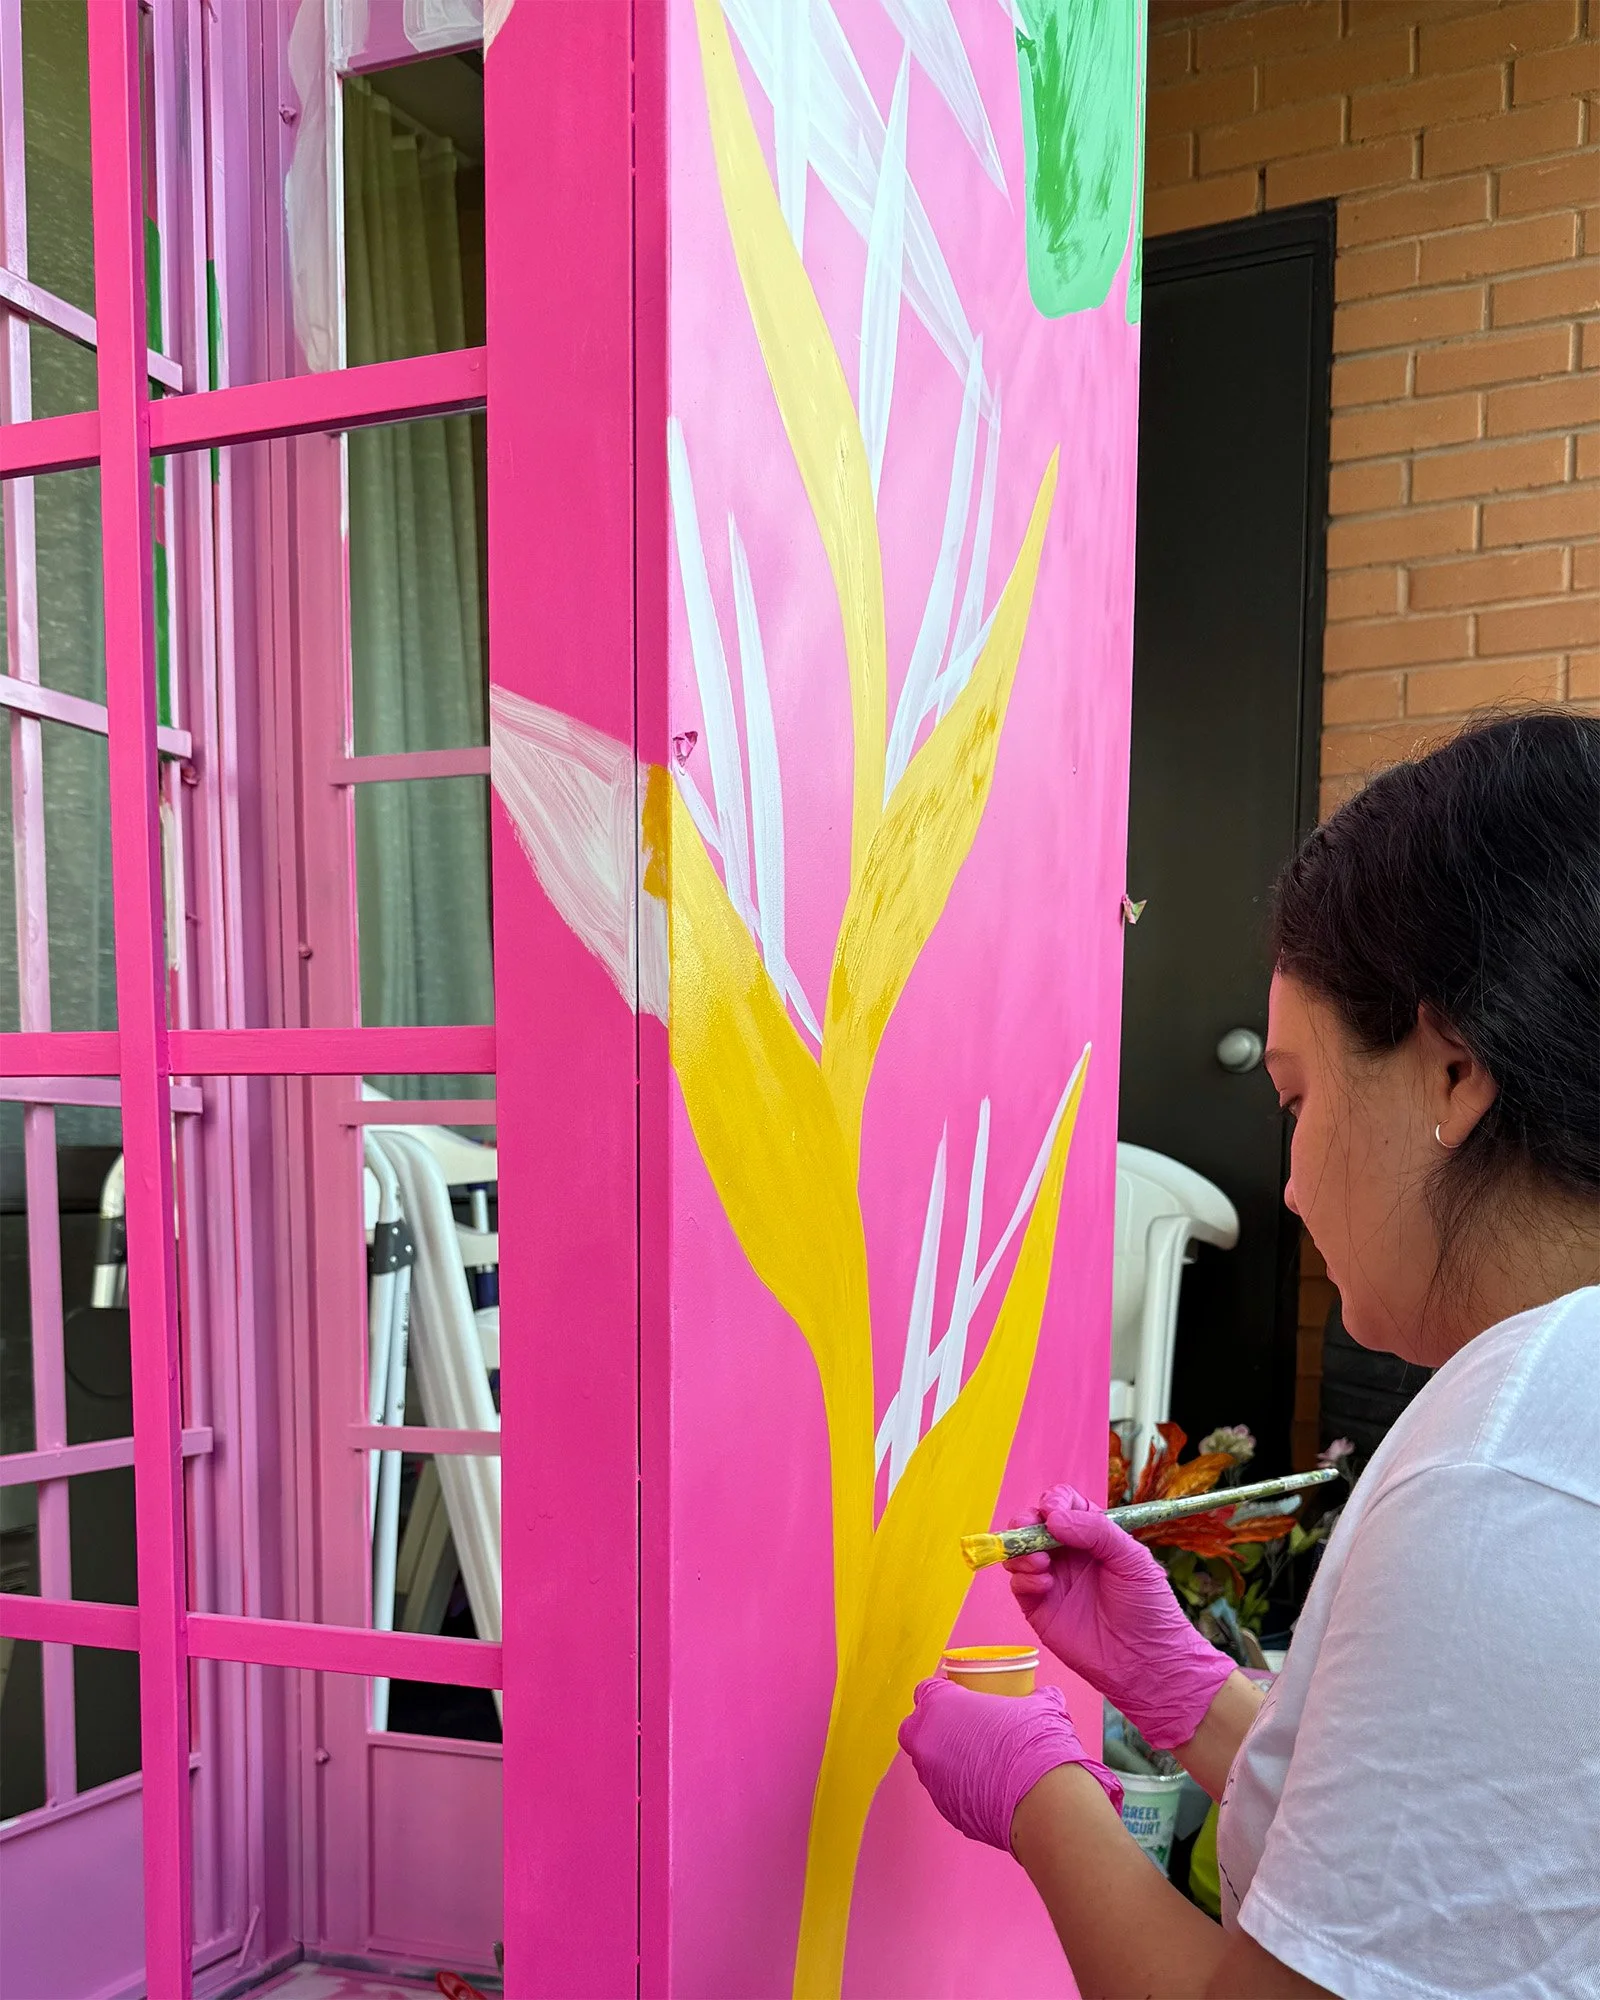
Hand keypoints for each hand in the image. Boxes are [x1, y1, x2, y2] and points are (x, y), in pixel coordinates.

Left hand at [898, 1677, 1122, 1850]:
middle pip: (916, 1729)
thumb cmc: (1033, 1743)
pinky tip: (989, 1788)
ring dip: (947, 1761)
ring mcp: (932, 1779)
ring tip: (982, 1762)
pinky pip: (946, 1792)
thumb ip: (1035, 1697)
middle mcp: (927, 1742)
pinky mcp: (945, 1810)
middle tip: (964, 1729)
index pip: (926, 1691)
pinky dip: (961, 1789)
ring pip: (928, 1764)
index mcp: (940, 1706)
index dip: (943, 1693)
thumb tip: (1045, 1696)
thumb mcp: (1039, 1706)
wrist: (1041, 1801)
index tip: (960, 1697)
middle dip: (932, 1728)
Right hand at [1006, 1483, 1233, 1749]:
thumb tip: (1052, 1518)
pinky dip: (1023, 1578)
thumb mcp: (1132, 1558)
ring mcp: (1052, 1581)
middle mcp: (1068, 1554)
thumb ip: (1095, 1530)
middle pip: (1033, 1524)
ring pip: (1019, 1552)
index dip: (1054, 1502)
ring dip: (1021, 1550)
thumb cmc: (1148, 1606)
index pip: (1063, 1504)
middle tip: (1034, 1532)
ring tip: (1041, 1564)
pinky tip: (1044, 1585)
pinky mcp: (1040, 1609)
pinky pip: (1018, 1584)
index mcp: (1092, 1535)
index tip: (1053, 1512)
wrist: (1147, 1662)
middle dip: (1026, 1522)